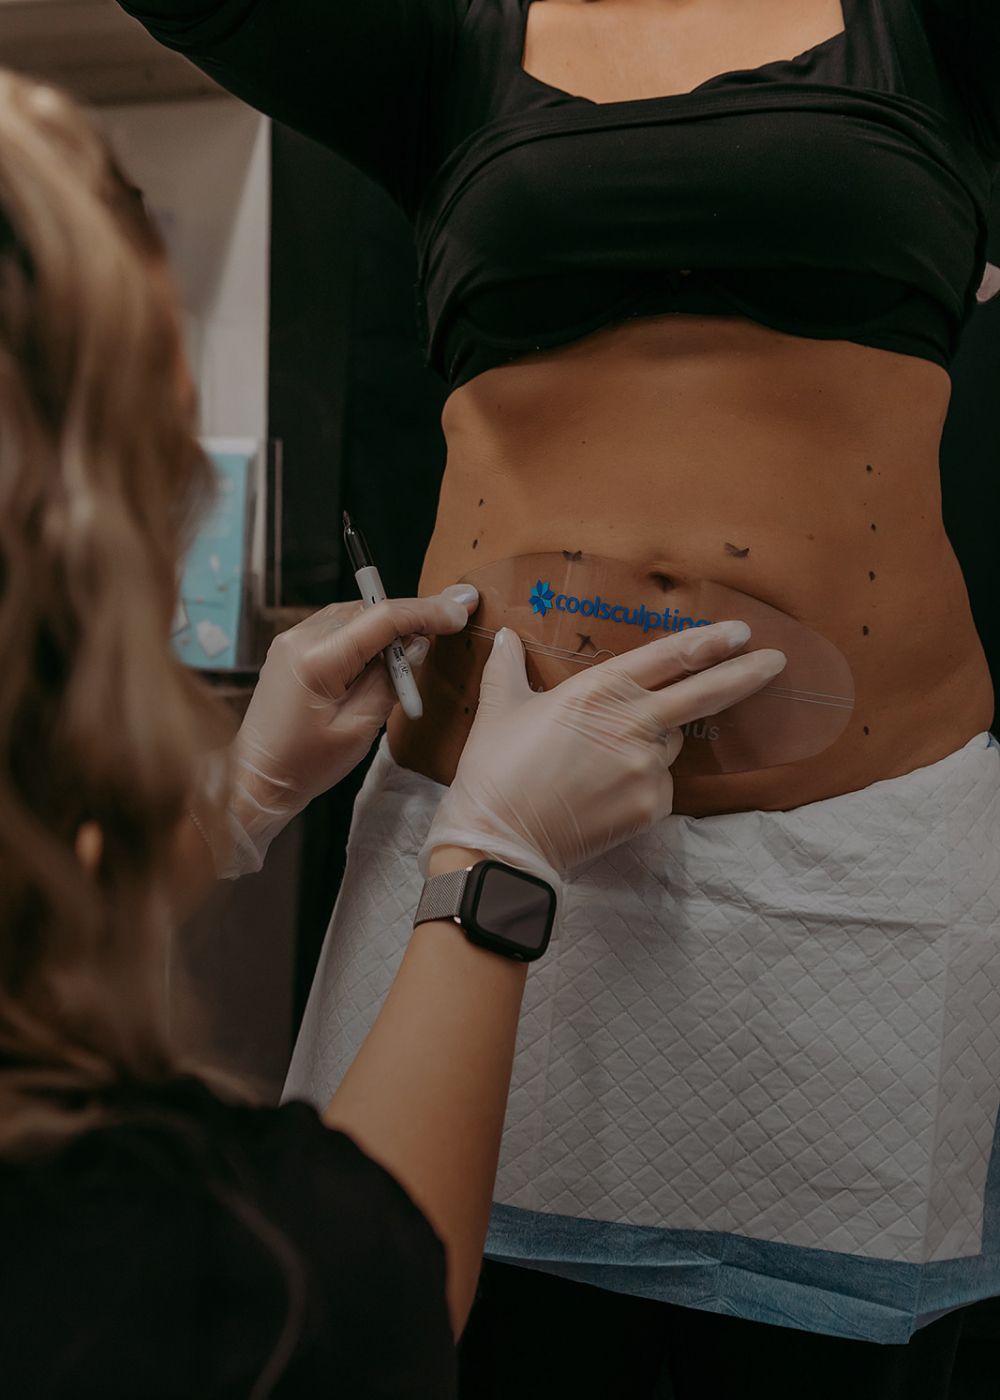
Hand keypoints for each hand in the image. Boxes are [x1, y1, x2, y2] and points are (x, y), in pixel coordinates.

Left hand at [222, 585, 477, 876]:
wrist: (256, 777)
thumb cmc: (306, 764)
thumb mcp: (360, 728)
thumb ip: (391, 680)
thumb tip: (417, 644)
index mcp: (317, 659)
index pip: (383, 618)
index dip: (427, 611)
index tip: (461, 608)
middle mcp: (301, 637)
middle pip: (370, 609)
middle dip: (413, 615)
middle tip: (452, 619)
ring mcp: (293, 638)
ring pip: (356, 614)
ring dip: (390, 625)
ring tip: (420, 645)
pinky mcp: (293, 646)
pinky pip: (340, 626)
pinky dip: (367, 633)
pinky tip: (386, 652)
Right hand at [420, 621, 786, 888]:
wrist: (501, 841)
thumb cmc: (495, 771)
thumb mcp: (499, 709)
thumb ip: (507, 668)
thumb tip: (504, 636)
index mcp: (599, 690)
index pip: (670, 656)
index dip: (709, 642)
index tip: (740, 632)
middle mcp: (633, 723)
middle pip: (705, 693)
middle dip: (747, 674)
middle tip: (778, 660)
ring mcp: (647, 766)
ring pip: (670, 745)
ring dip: (653, 743)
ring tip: (598, 763)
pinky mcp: (651, 805)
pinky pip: (660, 785)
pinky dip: (641, 783)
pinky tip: (601, 793)